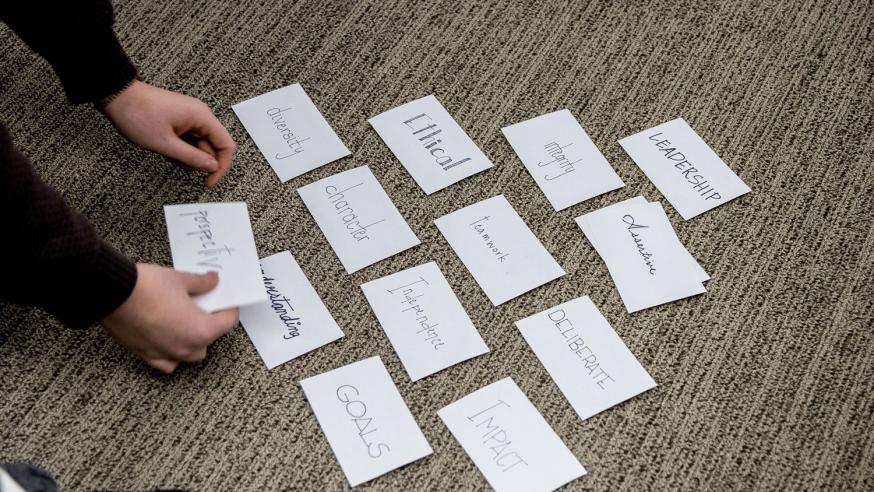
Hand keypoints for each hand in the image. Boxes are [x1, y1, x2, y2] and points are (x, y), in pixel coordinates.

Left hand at [101, 80, 235, 187]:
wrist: (117, 96)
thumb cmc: (137, 114)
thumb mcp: (165, 144)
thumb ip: (192, 158)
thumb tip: (213, 167)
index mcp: (201, 117)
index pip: (226, 146)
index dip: (221, 167)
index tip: (209, 181)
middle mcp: (200, 115)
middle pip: (212, 147)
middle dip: (197, 161)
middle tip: (178, 163)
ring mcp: (190, 117)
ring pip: (199, 145)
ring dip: (186, 156)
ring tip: (166, 152)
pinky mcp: (181, 119)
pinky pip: (189, 140)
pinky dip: (179, 149)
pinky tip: (164, 148)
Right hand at [102, 263, 239, 372]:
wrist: (112, 293)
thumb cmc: (146, 287)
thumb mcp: (181, 279)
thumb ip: (201, 283)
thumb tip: (212, 281)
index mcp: (200, 330)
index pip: (228, 323)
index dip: (229, 308)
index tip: (226, 300)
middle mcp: (184, 348)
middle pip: (209, 340)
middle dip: (210, 324)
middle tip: (204, 306)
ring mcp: (164, 354)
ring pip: (189, 355)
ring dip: (192, 341)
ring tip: (186, 322)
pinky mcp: (145, 354)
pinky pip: (166, 362)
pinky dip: (171, 353)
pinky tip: (168, 339)